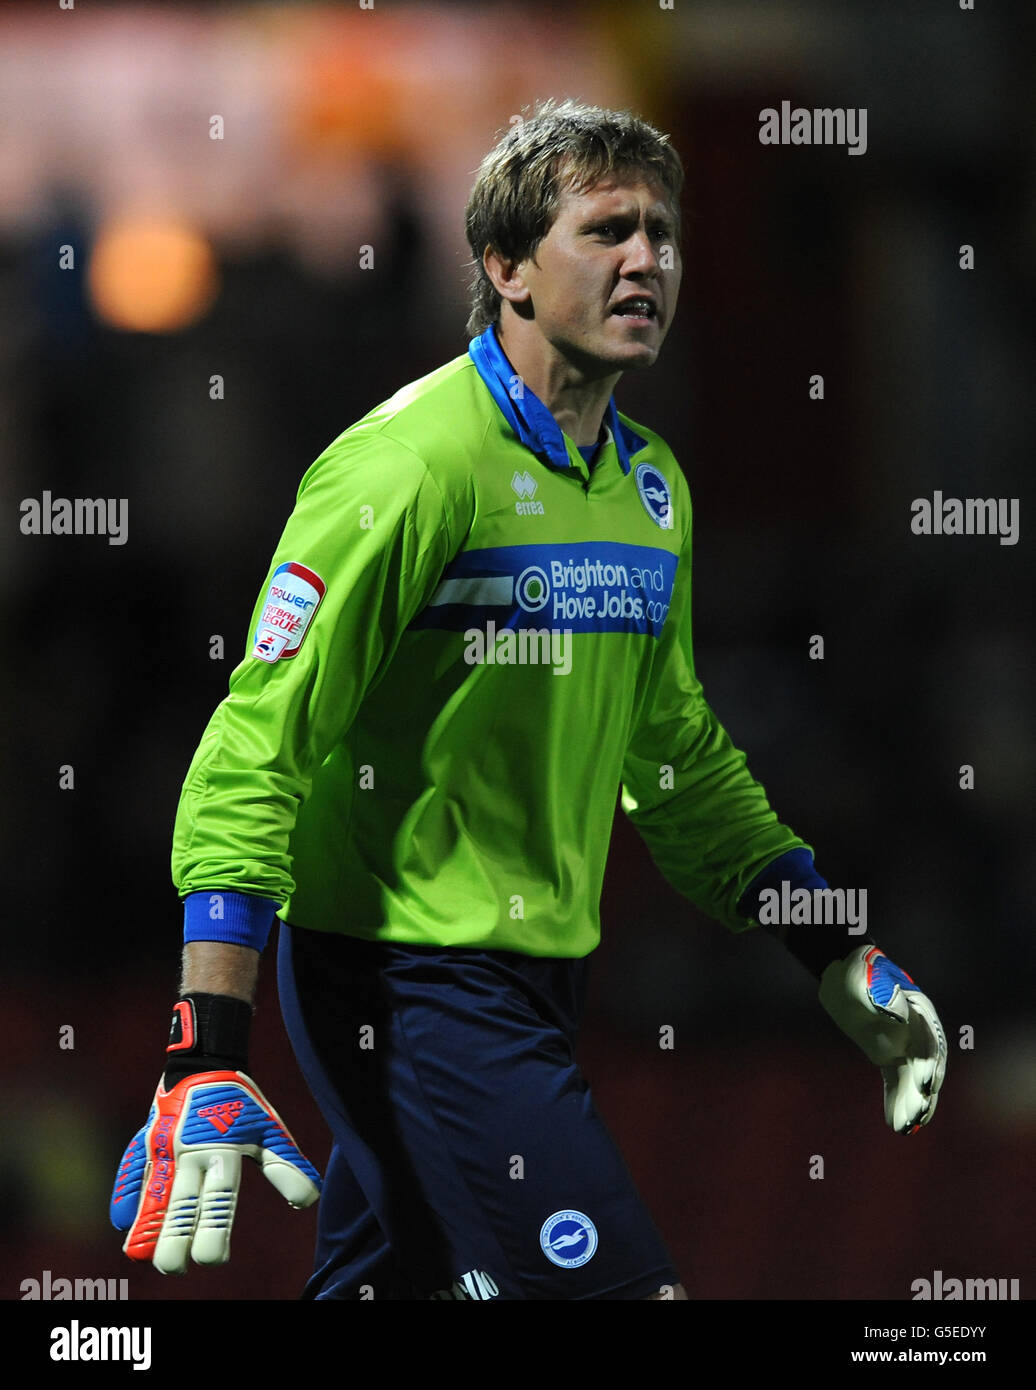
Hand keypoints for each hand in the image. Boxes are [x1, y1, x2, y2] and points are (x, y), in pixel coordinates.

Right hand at [111, 1069, 320, 1272]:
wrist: (207, 1061)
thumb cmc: (241, 1104)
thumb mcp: (268, 1132)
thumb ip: (285, 1166)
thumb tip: (309, 1201)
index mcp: (223, 1151)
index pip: (218, 1199)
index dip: (214, 1230)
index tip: (212, 1261)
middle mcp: (190, 1151)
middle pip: (182, 1201)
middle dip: (175, 1236)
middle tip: (173, 1268)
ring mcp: (164, 1146)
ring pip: (154, 1190)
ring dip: (147, 1223)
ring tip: (138, 1254)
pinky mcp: (147, 1140)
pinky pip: (133, 1168)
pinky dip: (126, 1192)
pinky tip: (121, 1221)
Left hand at [818, 945, 946, 1133]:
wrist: (846, 973)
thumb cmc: (860, 970)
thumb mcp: (868, 976)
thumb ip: (883, 993)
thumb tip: (896, 1010)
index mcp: (919, 1013)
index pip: (930, 1043)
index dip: (930, 1065)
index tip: (927, 1085)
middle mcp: (918, 1032)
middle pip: (925, 1067)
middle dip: (923, 1092)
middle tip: (917, 1115)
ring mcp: (905, 1045)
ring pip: (912, 1080)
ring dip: (911, 1104)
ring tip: (906, 1128)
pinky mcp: (888, 1056)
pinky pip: (896, 1082)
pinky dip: (896, 1102)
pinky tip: (896, 1125)